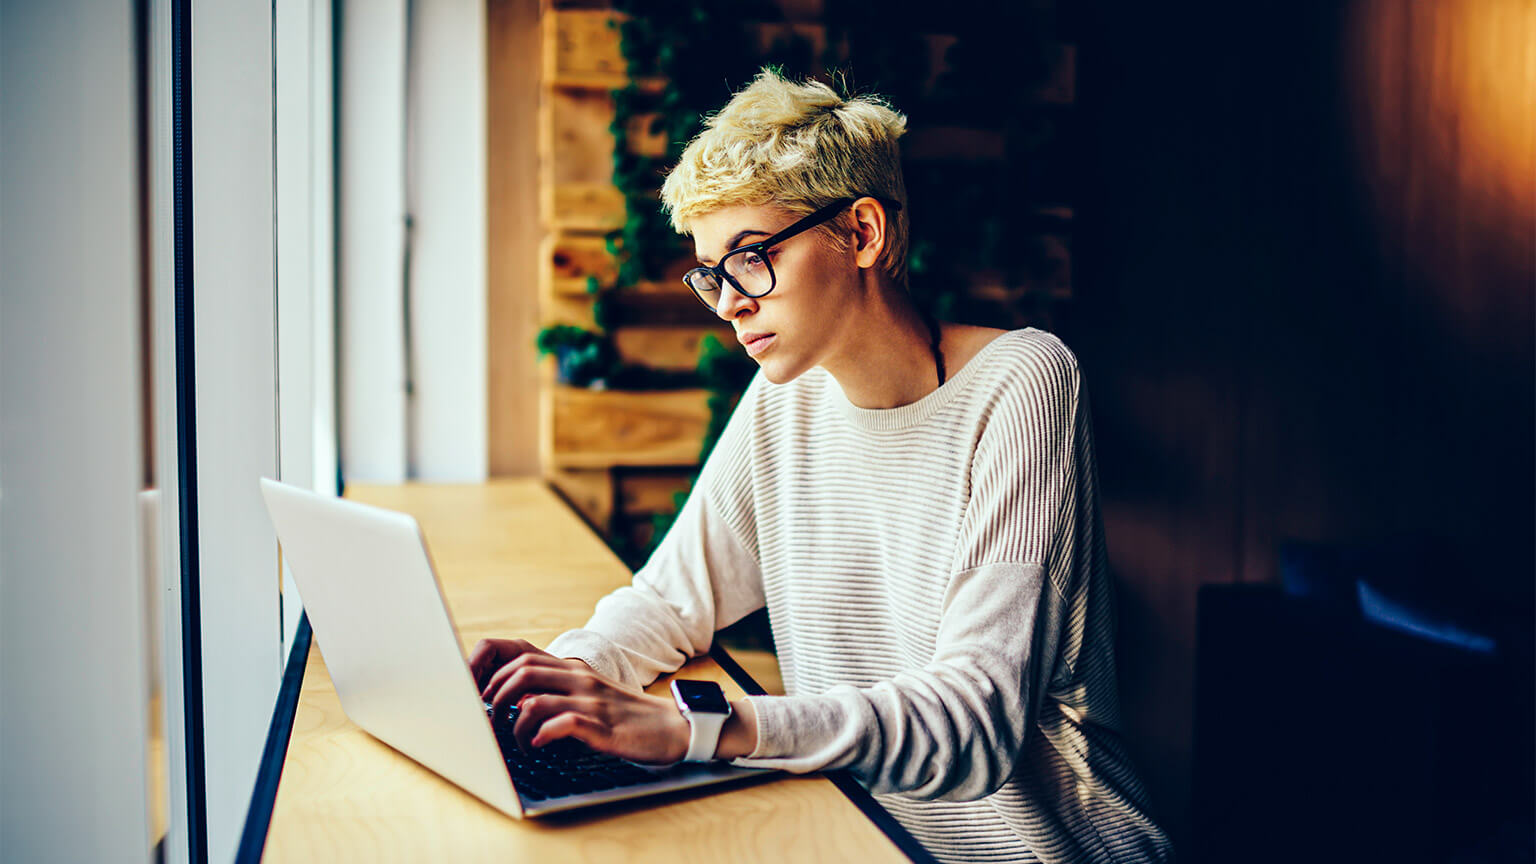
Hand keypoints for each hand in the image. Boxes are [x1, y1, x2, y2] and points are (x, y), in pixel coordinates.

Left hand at [469, 638, 690, 764]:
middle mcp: (579, 679)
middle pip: (522, 672)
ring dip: (516, 726)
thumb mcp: (589, 694)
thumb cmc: (625, 715)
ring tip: (519, 743)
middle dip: (496, 696)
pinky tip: (540, 747)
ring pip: (534, 701)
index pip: (523, 654)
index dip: (493, 670)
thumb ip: (558, 690)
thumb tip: (517, 700)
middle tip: (491, 721)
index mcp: (573, 669)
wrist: (670, 727)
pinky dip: (541, 737)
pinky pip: (561, 725)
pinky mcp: (601, 727)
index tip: (480, 694)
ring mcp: (590, 702)